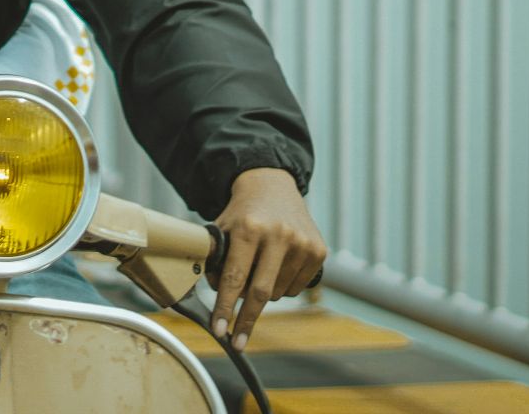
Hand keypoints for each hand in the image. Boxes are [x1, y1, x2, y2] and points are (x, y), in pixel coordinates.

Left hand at [208, 168, 326, 350]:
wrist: (272, 187)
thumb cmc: (242, 213)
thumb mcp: (220, 228)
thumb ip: (213, 258)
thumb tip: (210, 292)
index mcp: (248, 228)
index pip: (234, 276)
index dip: (225, 307)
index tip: (219, 330)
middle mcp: (278, 234)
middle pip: (260, 292)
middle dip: (246, 320)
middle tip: (236, 341)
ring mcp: (301, 243)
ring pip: (277, 293)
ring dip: (262, 296)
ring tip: (256, 273)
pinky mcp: (318, 251)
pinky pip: (296, 289)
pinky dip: (282, 288)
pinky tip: (276, 268)